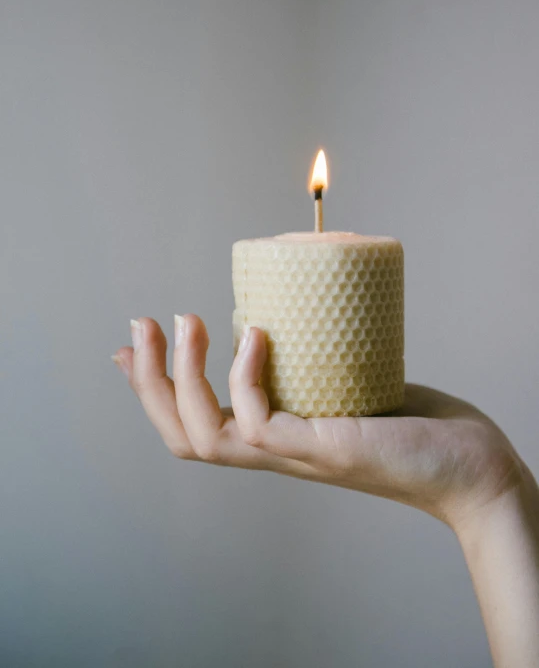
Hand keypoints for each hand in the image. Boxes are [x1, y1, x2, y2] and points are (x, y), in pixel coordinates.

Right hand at [113, 314, 524, 530]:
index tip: (133, 346)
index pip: (194, 423)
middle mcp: (275, 453)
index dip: (154, 389)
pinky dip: (244, 378)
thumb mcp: (348, 384)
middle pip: (182, 434)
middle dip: (150, 381)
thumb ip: (316, 361)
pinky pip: (259, 423)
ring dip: (183, 378)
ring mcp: (295, 455)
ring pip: (205, 435)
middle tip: (143, 323)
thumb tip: (289, 315)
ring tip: (186, 321)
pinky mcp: (323, 450)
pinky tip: (254, 333)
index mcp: (274, 440)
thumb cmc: (414, 424)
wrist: (470, 467)